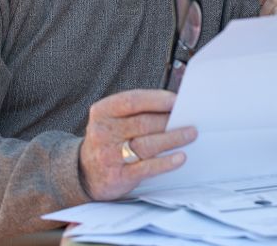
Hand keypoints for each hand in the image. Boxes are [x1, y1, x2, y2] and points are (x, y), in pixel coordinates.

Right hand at [79, 89, 196, 200]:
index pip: (132, 100)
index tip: (177, 100)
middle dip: (169, 121)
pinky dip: (165, 162)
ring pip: (146, 144)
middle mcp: (103, 132)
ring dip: (173, 138)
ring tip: (190, 134)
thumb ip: (139, 111)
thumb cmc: (110, 139)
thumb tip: (174, 106)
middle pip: (143, 123)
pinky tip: (180, 157)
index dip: (157, 99)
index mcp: (103, 111)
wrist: (85, 172)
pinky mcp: (118, 176)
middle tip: (190, 119)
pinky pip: (146, 168)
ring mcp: (109, 155)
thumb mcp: (114, 119)